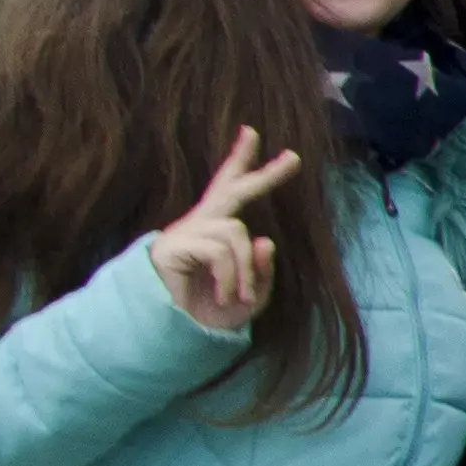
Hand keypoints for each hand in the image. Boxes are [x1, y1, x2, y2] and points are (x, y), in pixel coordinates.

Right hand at [144, 128, 295, 331]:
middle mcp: (200, 224)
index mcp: (217, 231)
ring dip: (244, 268)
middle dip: (264, 174)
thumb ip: (261, 271)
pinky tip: (223, 293)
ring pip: (235, 233)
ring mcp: (184, 233)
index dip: (241, 163)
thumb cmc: (210, 313)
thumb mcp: (249, 295)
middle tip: (294, 158)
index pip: (232, 191)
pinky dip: (230, 276)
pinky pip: (218, 251)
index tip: (251, 133)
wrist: (175, 333)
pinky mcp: (172, 247)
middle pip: (232, 190)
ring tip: (238, 294)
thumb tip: (266, 241)